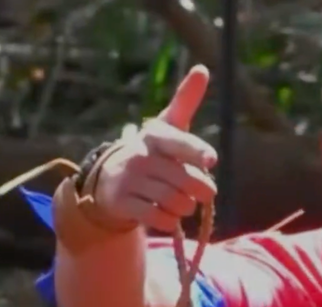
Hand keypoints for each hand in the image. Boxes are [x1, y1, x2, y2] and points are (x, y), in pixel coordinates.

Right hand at [93, 65, 219, 232]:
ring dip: (185, 208)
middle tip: (201, 192)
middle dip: (201, 191)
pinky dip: (170, 222)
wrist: (110, 181)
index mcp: (155, 135)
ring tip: (180, 202)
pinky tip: (166, 214)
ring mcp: (129, 179)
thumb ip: (186, 102)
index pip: (178, 141)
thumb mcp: (167, 127)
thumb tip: (203, 69)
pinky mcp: (123, 203)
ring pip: (177, 203)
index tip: (211, 160)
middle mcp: (140, 155)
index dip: (196, 151)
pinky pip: (161, 220)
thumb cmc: (152, 153)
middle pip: (187, 181)